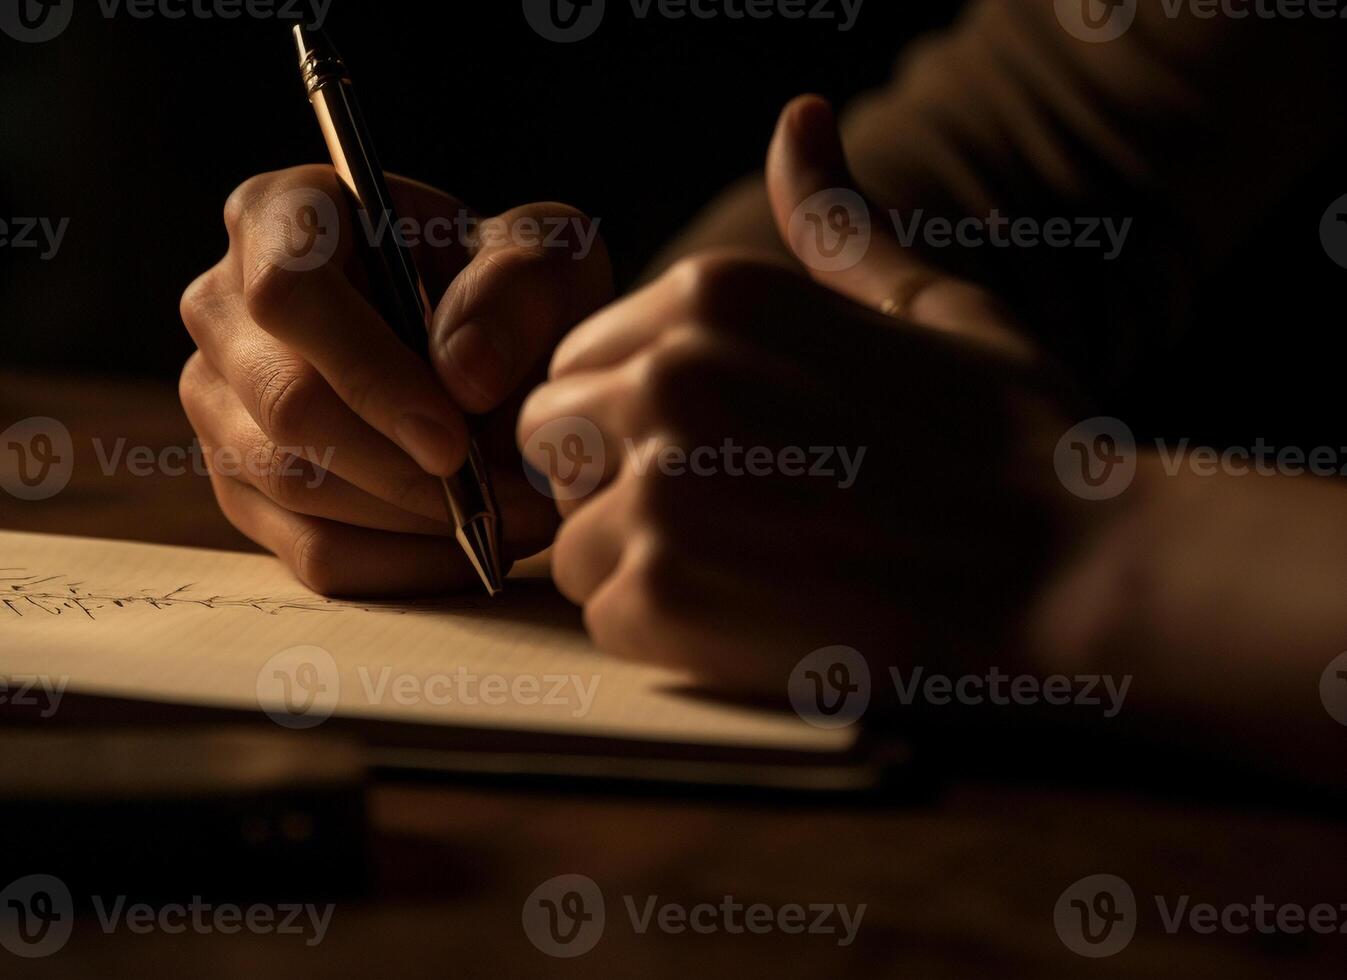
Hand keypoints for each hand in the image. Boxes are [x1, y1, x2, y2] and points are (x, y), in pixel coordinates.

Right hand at [180, 166, 612, 595]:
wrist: (491, 349)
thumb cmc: (505, 288)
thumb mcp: (543, 257)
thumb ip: (518, 292)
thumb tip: (463, 377)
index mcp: (278, 216)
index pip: (289, 295)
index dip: (367, 374)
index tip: (454, 439)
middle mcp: (221, 307)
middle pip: (285, 405)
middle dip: (404, 467)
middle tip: (507, 496)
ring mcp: (218, 404)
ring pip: (295, 487)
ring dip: (414, 521)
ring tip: (513, 518)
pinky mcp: (240, 486)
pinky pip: (310, 552)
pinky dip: (400, 567)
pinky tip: (471, 551)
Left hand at [518, 97, 1086, 691]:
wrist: (1079, 573)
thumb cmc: (1016, 442)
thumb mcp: (929, 302)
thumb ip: (838, 225)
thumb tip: (802, 118)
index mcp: (712, 296)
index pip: (580, 362)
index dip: (634, 420)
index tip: (729, 454)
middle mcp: (665, 372)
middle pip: (551, 440)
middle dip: (614, 483)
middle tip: (733, 517)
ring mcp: (656, 481)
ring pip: (571, 534)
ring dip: (643, 564)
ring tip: (761, 569)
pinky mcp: (661, 589)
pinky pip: (601, 612)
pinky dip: (667, 631)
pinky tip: (760, 618)